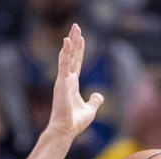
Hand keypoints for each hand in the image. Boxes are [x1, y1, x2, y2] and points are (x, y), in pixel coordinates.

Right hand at [44, 24, 103, 139]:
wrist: (65, 130)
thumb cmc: (75, 122)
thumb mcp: (90, 110)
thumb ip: (95, 100)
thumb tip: (99, 94)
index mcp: (72, 85)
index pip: (76, 63)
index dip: (79, 50)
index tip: (81, 38)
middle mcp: (66, 80)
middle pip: (71, 56)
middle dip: (74, 41)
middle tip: (76, 26)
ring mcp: (63, 80)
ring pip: (67, 56)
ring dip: (71, 42)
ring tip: (74, 28)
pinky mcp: (61, 83)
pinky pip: (64, 64)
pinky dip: (65, 52)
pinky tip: (67, 41)